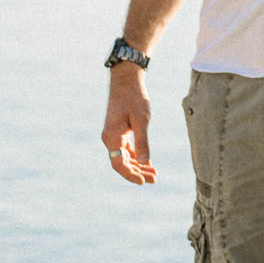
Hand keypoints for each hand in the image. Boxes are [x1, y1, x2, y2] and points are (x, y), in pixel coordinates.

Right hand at [102, 65, 158, 184]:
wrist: (127, 80)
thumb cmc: (134, 98)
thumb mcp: (141, 120)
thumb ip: (142, 142)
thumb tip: (145, 162)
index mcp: (112, 137)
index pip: (119, 164)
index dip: (131, 175)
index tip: (144, 182)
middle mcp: (109, 139)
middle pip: (122, 163)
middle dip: (138, 172)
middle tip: (154, 179)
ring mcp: (113, 136)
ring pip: (124, 157)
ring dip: (138, 165)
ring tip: (154, 173)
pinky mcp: (118, 131)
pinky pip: (126, 149)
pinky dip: (136, 156)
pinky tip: (147, 163)